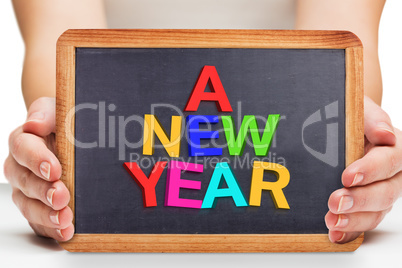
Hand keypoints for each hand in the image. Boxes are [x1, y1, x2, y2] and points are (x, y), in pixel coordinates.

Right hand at [3, 97, 73, 240]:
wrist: (75, 139)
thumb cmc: (66, 123)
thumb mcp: (59, 110)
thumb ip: (46, 113)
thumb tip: (34, 124)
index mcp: (24, 141)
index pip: (23, 148)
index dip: (37, 160)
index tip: (55, 169)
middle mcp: (21, 168)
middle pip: (25, 181)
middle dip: (43, 191)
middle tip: (62, 197)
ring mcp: (28, 190)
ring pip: (29, 205)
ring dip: (46, 214)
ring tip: (65, 219)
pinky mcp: (39, 207)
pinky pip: (40, 222)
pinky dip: (52, 229)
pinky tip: (66, 232)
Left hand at [326, 96, 401, 242]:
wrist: (343, 128)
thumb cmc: (354, 118)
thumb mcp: (361, 110)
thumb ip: (372, 119)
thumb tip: (385, 134)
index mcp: (395, 148)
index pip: (389, 161)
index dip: (371, 170)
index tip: (347, 176)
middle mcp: (393, 174)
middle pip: (385, 192)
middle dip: (360, 200)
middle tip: (335, 202)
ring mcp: (381, 192)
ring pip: (376, 212)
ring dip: (354, 220)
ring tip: (332, 221)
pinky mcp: (367, 207)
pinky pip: (363, 222)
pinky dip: (349, 231)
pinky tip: (335, 234)